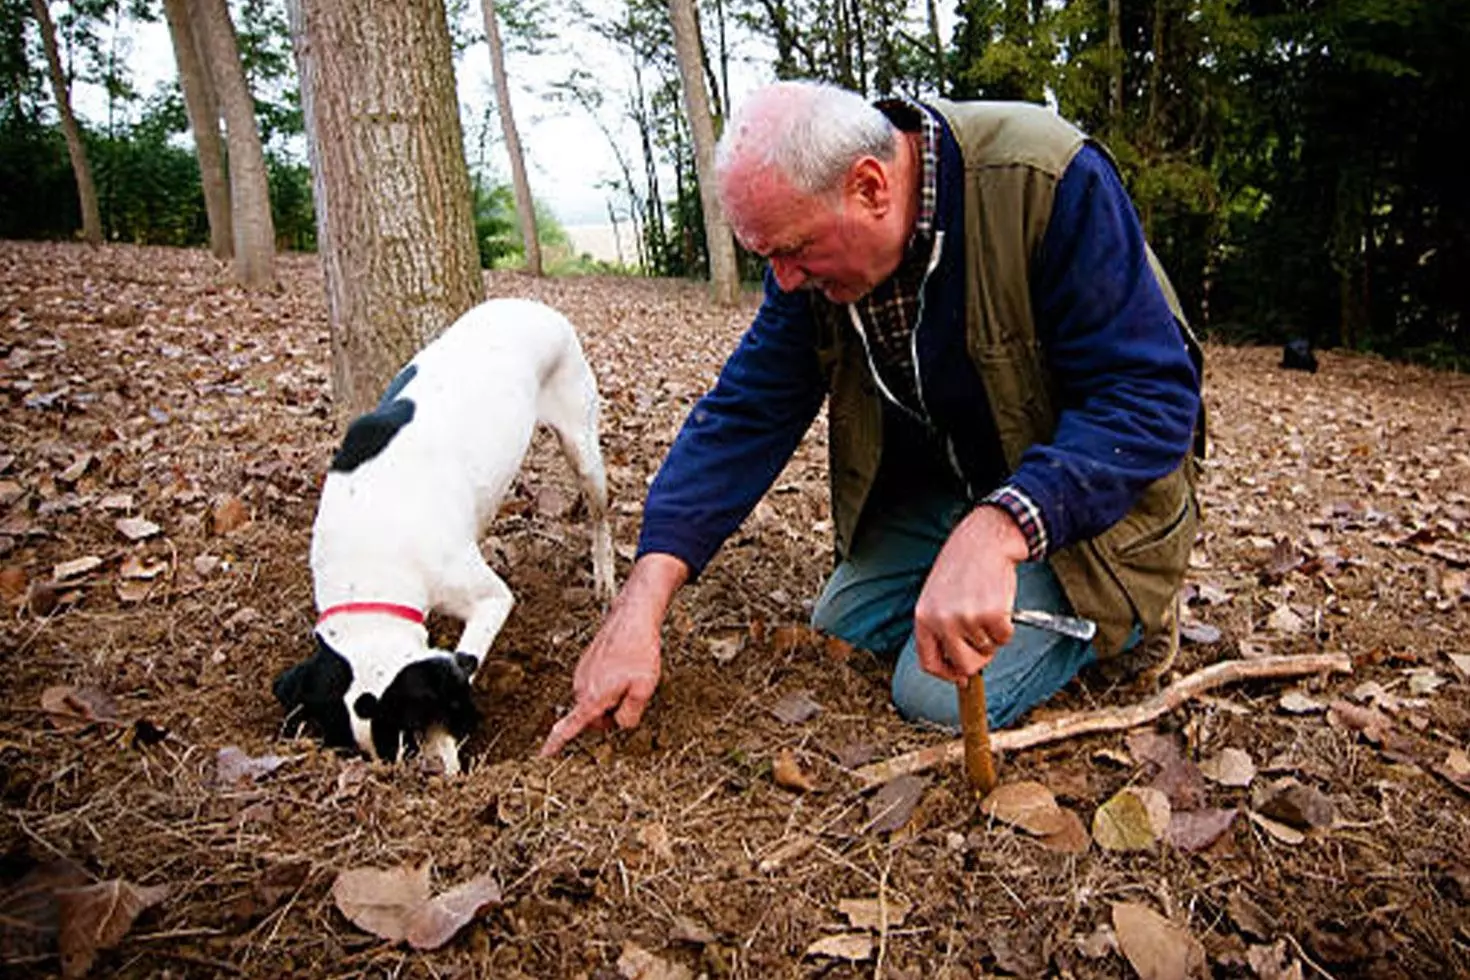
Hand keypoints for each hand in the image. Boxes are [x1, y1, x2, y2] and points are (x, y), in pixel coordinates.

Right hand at [538, 554, 688, 755]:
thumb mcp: (644, 690)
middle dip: (610, 714)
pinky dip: (610, 683)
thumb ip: (630, 715)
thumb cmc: (638, 650)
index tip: (543, 754)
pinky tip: (624, 667)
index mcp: (592, 697)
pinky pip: (597, 684)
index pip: (569, 727)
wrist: (632, 618)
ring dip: (612, 696)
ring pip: (596, 700)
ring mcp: (582, 673)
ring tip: (629, 675)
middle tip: (631, 695)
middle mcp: (581, 686)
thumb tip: (620, 724)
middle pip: (592, 717)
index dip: (556, 743)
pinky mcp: (586, 664)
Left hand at [913, 505, 1028, 682]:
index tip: (961, 676)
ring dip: (993, 635)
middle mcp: (941, 622)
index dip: (948, 675)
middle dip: (979, 659)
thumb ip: (941, 630)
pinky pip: (1004, 637)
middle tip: (984, 639)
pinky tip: (998, 602)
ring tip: (986, 606)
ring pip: (988, 650)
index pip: (929, 663)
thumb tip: (959, 674)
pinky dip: (1007, 626)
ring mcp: (966, 619)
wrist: (983, 541)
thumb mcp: (936, 598)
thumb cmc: (961, 568)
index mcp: (923, 618)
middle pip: (964, 666)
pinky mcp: (992, 614)